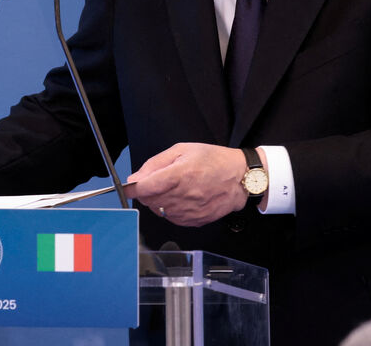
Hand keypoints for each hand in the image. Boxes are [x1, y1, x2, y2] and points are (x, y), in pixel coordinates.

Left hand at [127, 143, 251, 226]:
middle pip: (149, 200)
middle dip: (147, 192)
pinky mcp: (194, 221)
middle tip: (158, 181)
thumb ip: (156, 163)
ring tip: (174, 188)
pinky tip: (182, 198)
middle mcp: (183, 195)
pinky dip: (171, 209)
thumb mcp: (183, 150)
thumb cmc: (214, 160)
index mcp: (179, 174)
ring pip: (158, 211)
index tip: (131, 185)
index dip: (133, 187)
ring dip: (159, 201)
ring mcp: (189, 211)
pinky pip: (171, 218)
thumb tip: (136, 178)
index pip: (144, 188)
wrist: (240, 178)